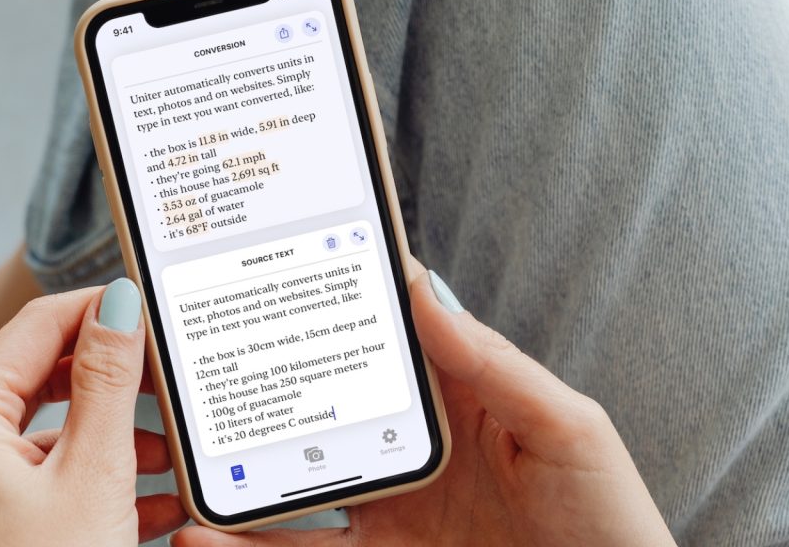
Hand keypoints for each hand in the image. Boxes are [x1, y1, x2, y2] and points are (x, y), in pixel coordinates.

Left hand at [0, 279, 188, 545]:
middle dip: (108, 381)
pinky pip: (36, 483)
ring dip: (108, 437)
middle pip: (34, 381)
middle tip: (166, 375)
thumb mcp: (94, 473)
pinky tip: (148, 497)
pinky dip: (89, 480)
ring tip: (169, 452)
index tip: (147, 303)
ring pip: (41, 437)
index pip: (33, 329)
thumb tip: (117, 305)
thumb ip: (106, 380)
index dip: (94, 308)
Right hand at [175, 256, 674, 546]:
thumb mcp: (566, 428)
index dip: (325, 300)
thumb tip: (423, 292)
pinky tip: (208, 535)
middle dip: (252, 387)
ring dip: (234, 470)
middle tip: (188, 369)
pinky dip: (250, 544)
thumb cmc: (611, 518)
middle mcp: (411, 442)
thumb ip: (494, 363)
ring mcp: (390, 504)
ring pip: (293, 479)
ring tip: (177, 458)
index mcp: (457, 392)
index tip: (263, 270)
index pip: (379, 334)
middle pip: (315, 405)